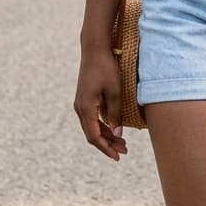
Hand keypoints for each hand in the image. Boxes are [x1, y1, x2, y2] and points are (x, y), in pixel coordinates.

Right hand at [73, 46, 128, 160]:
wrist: (95, 49)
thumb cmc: (106, 68)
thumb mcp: (115, 91)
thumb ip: (116, 113)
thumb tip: (118, 133)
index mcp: (86, 108)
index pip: (94, 137)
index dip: (106, 148)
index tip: (118, 157)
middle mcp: (80, 108)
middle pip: (92, 134)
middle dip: (108, 144)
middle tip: (125, 150)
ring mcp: (81, 103)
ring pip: (92, 127)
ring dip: (106, 135)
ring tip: (122, 142)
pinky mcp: (85, 98)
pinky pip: (92, 118)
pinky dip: (103, 126)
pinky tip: (114, 128)